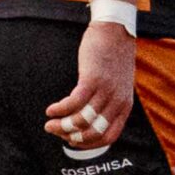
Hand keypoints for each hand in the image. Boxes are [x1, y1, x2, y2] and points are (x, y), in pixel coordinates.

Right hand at [44, 21, 136, 146]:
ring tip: (49, 123)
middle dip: (71, 137)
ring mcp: (105, 91)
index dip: (89, 144)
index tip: (73, 141)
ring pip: (81, 120)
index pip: (109, 137)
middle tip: (55, 132)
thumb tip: (90, 119)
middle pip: (93, 132)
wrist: (115, 30)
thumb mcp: (119, 84)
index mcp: (125, 106)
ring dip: (62, 125)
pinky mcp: (92, 79)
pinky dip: (60, 110)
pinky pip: (73, 103)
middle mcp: (117, 101)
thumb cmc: (113, 57)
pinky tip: (50, 110)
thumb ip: (110, 101)